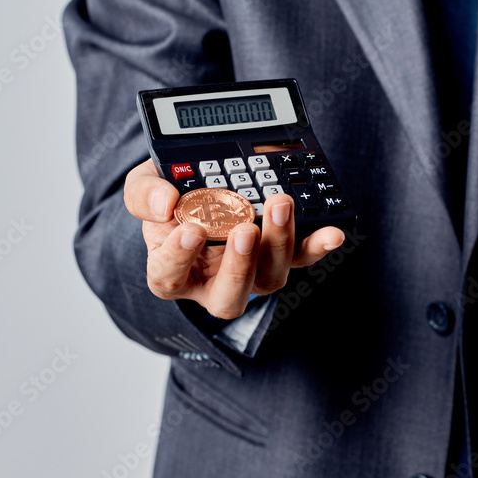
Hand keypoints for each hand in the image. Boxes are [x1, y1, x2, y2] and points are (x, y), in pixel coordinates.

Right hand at [123, 159, 344, 318]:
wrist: (198, 182)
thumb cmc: (168, 195)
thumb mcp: (143, 187)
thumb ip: (143, 195)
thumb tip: (165, 203)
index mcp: (173, 271)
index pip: (169, 277)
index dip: (178, 259)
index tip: (189, 232)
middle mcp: (214, 283)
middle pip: (230, 295)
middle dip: (240, 264)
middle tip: (245, 229)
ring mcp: (252, 272)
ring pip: (269, 278)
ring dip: (278, 244)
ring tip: (279, 204)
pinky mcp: (281, 255)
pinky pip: (303, 257)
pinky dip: (318, 246)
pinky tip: (334, 233)